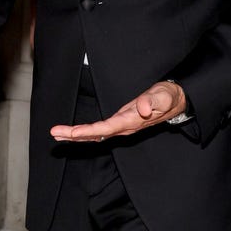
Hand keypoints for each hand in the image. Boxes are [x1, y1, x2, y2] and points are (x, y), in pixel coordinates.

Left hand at [50, 80, 185, 141]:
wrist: (176, 102)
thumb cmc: (168, 96)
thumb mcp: (164, 95)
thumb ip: (153, 101)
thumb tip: (141, 108)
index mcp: (132, 121)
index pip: (106, 129)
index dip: (88, 131)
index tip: (71, 133)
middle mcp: (124, 127)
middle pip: (96, 135)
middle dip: (75, 135)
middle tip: (54, 133)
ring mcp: (121, 126)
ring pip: (95, 134)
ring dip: (76, 135)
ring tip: (56, 134)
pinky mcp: (119, 122)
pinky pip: (98, 130)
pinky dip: (84, 132)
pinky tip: (72, 133)